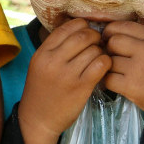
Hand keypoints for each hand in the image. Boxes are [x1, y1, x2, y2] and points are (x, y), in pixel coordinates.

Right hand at [18, 18, 109, 143]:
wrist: (38, 119)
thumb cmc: (41, 90)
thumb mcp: (40, 64)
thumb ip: (55, 48)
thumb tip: (77, 30)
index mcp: (43, 53)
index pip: (66, 28)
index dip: (81, 25)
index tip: (86, 30)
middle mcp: (54, 61)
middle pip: (82, 36)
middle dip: (94, 36)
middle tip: (97, 42)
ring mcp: (68, 74)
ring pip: (93, 50)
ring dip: (101, 50)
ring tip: (99, 56)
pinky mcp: (81, 87)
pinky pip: (100, 65)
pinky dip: (106, 62)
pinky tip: (103, 66)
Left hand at [101, 21, 143, 134]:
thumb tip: (116, 34)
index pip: (124, 26)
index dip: (111, 31)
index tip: (108, 39)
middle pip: (113, 41)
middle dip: (108, 49)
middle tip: (112, 58)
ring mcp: (138, 68)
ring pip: (109, 61)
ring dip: (109, 68)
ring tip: (117, 73)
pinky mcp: (132, 86)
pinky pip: (108, 79)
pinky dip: (108, 82)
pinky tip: (116, 84)